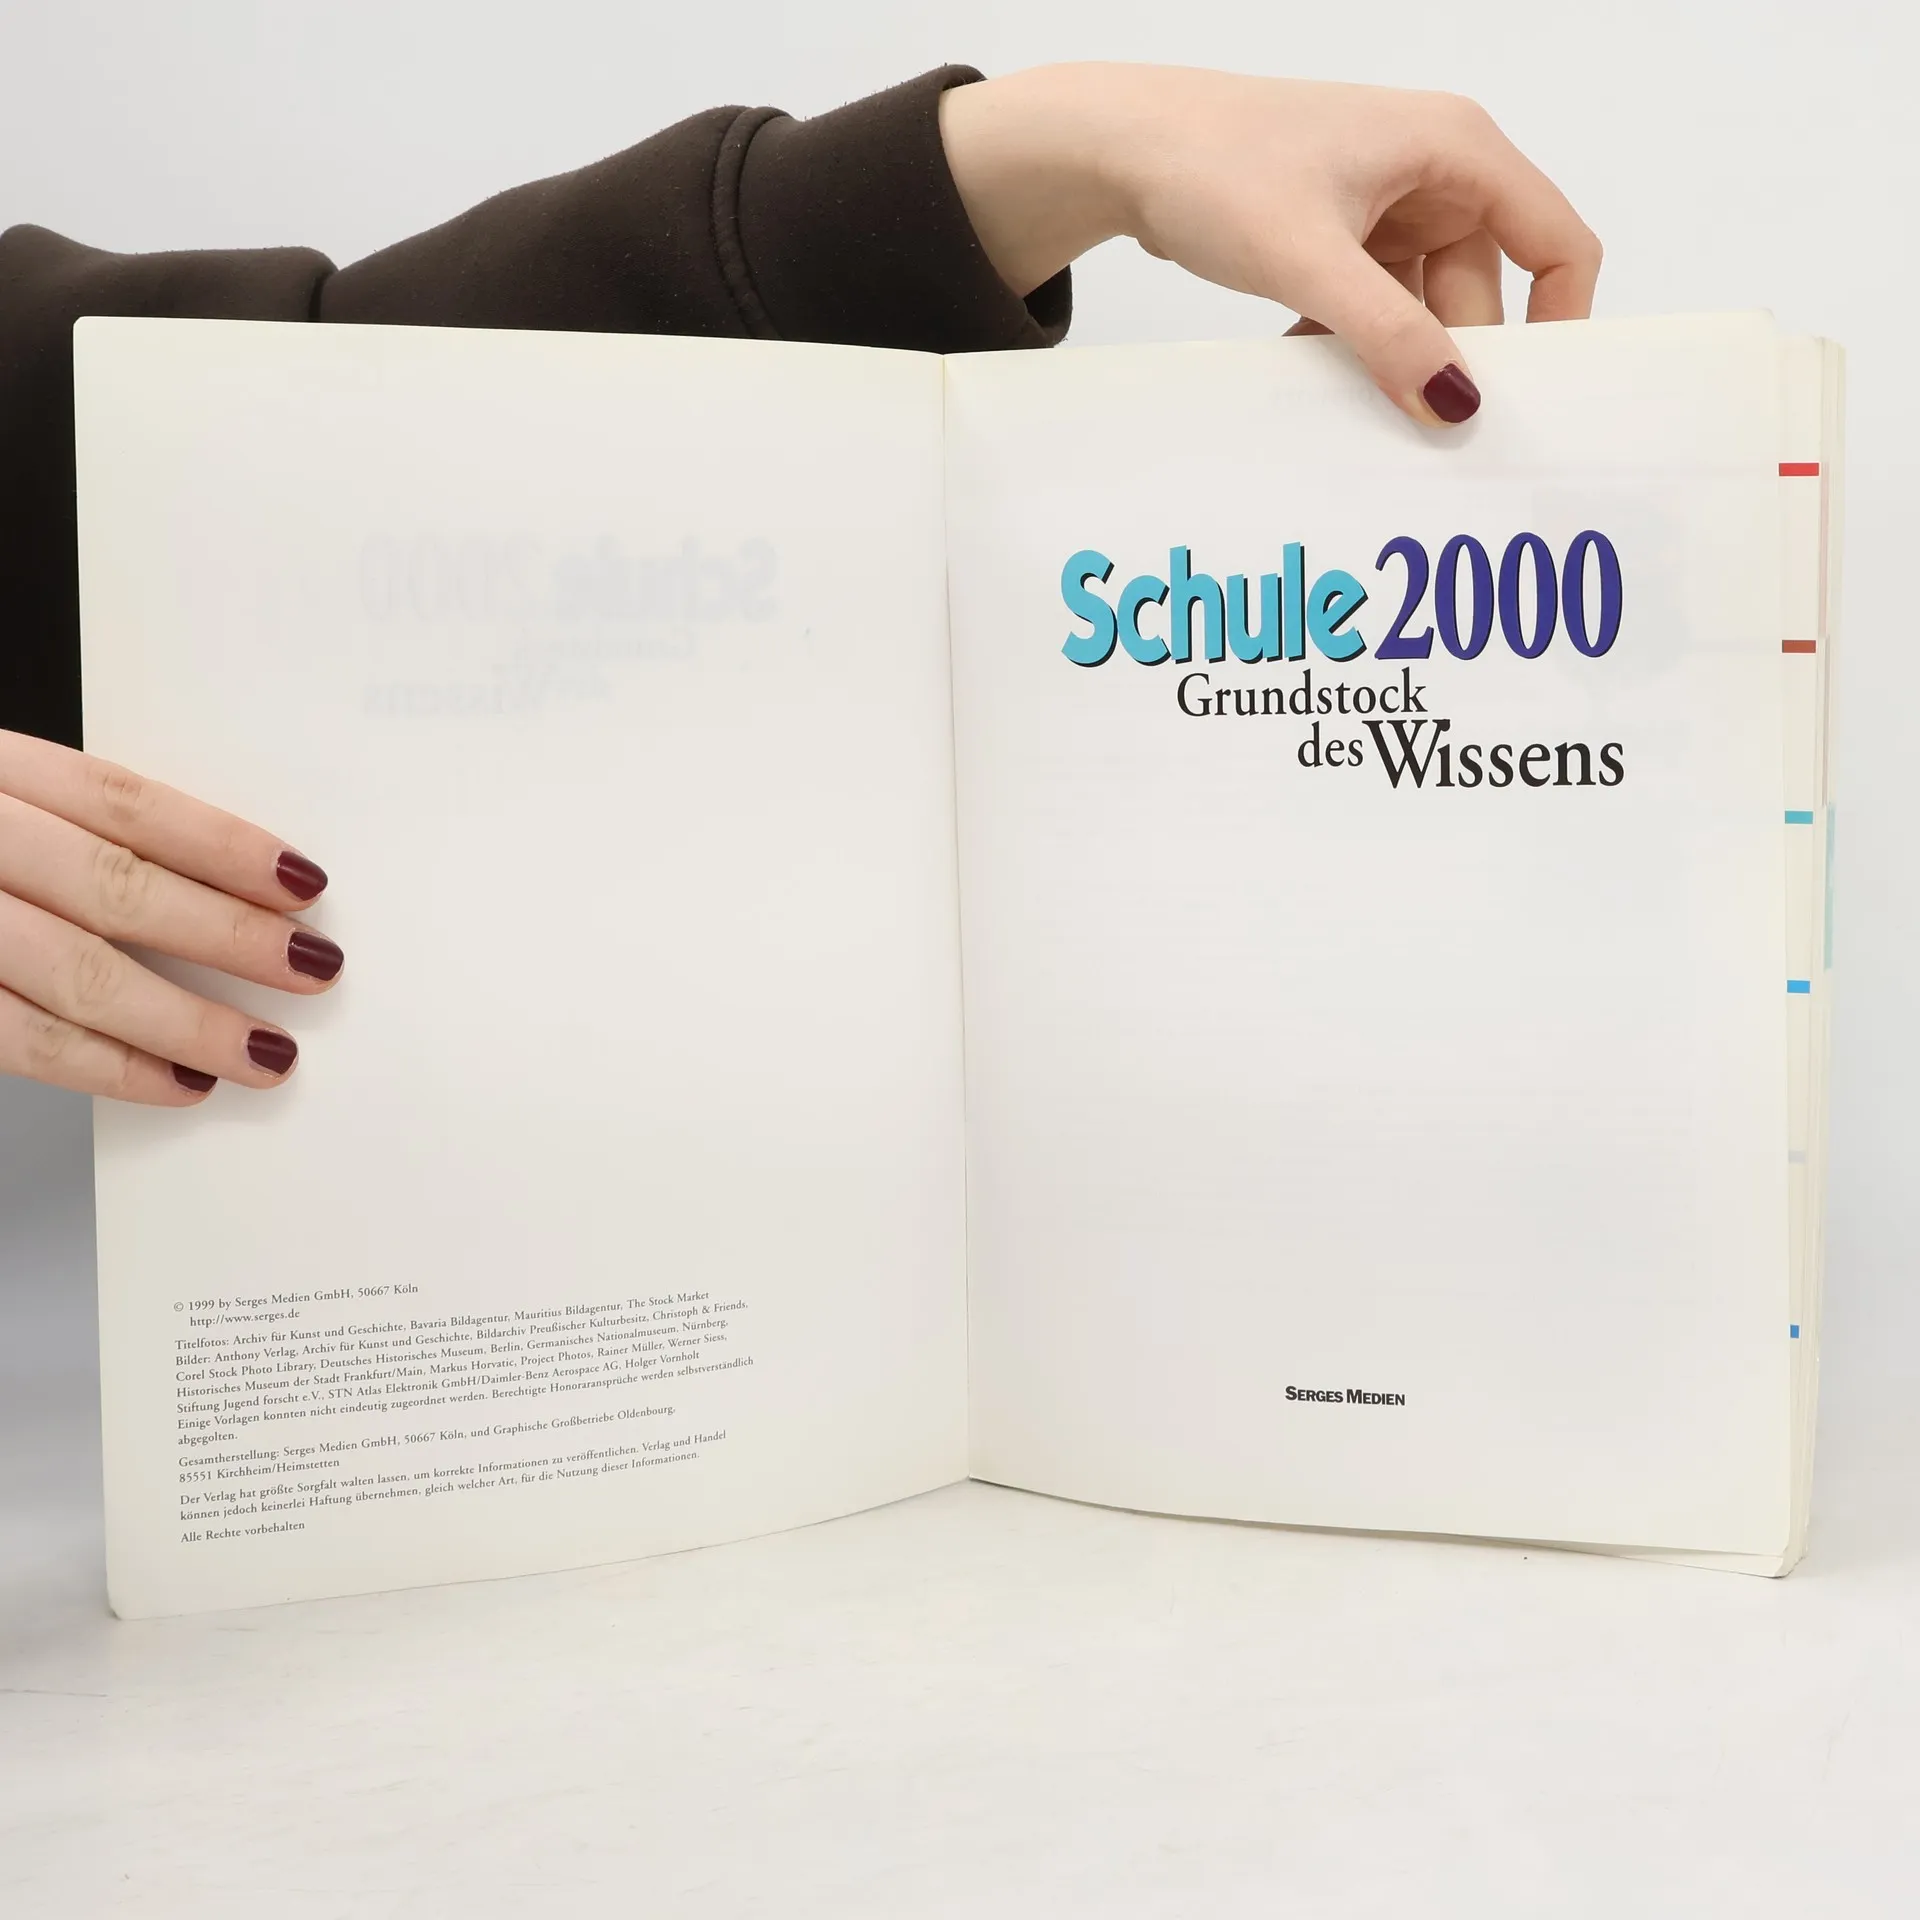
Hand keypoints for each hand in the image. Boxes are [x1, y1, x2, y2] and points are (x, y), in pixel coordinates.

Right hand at [0, 729, 340, 1103]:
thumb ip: (81, 833)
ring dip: (184, 1020)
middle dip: (226, 935)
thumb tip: (232, 887)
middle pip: (114, 885)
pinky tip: (175, 1081)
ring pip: (73, 972)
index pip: (123, 801)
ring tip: (263, 1050)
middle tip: (313, 969)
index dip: (222, 843)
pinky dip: (107, 1066)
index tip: (303, 881)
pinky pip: (16, 1036)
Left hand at [940, 64, 1601, 425]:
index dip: (1558, 320)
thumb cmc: (1214, 166)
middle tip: (1421, 425)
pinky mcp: (1342, 236)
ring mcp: (1387, 206)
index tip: (1530, 396)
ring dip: (1391, 356)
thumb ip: (1388, 336)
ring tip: (1350, 396)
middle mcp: (1434, 173)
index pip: (1556, 240)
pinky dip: (1352, 344)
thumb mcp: (1310, 260)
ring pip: (1423, 308)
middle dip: (1453, 356)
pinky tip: (1309, 365)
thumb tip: (1453, 403)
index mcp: (1456, 149)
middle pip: (1483, 290)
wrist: (1124, 149)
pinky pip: (1376, 308)